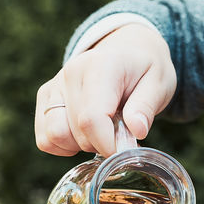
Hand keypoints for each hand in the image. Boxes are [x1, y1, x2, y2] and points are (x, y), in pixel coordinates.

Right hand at [35, 22, 176, 157]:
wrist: (127, 52)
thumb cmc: (143, 70)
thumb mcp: (159, 84)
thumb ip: (146, 107)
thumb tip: (136, 131)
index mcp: (100, 66)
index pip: (92, 119)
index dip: (108, 145)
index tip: (124, 152)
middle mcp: (71, 73)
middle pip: (78, 132)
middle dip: (101, 144)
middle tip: (119, 133)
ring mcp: (54, 85)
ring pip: (55, 136)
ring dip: (79, 145)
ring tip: (101, 131)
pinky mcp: (45, 97)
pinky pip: (45, 137)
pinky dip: (63, 145)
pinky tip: (83, 134)